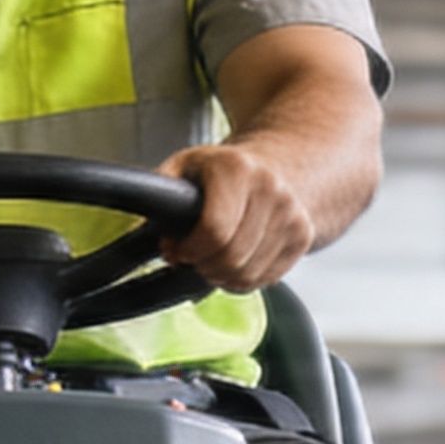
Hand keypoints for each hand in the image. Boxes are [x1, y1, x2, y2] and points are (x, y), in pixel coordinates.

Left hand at [155, 142, 314, 293]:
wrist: (279, 163)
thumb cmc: (222, 171)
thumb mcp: (184, 167)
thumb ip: (159, 192)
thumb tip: (141, 228)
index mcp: (237, 168)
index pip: (214, 231)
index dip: (189, 251)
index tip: (177, 250)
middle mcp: (271, 188)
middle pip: (230, 258)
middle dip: (203, 266)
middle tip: (194, 257)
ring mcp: (292, 213)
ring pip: (246, 275)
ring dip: (223, 276)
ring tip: (214, 257)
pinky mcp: (303, 235)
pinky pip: (265, 280)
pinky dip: (245, 279)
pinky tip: (238, 257)